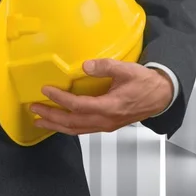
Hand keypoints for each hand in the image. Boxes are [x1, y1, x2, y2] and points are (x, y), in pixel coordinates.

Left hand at [30, 58, 173, 134]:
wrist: (161, 97)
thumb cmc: (145, 83)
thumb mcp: (127, 70)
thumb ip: (106, 66)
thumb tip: (86, 66)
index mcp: (110, 106)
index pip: (78, 106)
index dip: (60, 99)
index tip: (46, 90)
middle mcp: (106, 120)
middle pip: (72, 123)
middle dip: (51, 117)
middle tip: (34, 110)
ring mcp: (106, 125)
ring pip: (76, 130)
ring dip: (56, 126)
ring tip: (39, 121)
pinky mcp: (106, 125)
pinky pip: (82, 130)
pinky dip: (67, 127)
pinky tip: (59, 123)